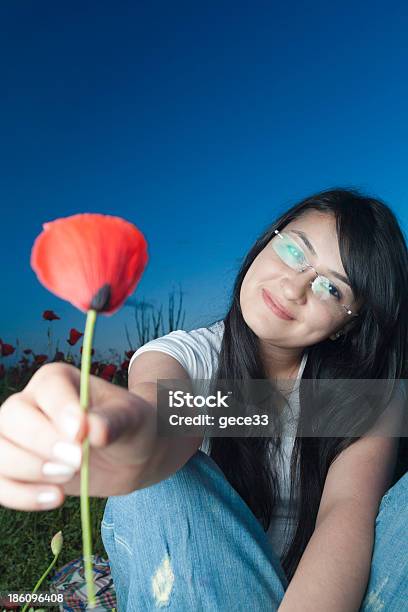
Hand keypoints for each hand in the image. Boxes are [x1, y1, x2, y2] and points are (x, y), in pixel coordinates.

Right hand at [0, 362, 155, 510]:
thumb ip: (114, 421)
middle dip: (42, 444)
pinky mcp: (14, 467)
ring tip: (67, 479)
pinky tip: (55, 499)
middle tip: (78, 461)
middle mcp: (29, 402)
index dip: (61, 411)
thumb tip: (93, 430)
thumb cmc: (129, 426)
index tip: (81, 434)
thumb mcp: (132, 418)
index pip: (48, 389)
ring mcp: (16, 435)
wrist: (127, 456)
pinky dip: (20, 495)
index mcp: (57, 379)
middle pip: (11, 417)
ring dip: (29, 470)